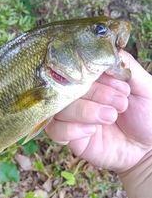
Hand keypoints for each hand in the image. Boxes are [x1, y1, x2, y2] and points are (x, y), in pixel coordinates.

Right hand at [45, 51, 151, 173]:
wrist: (147, 149)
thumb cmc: (146, 115)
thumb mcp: (144, 86)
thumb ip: (126, 65)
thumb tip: (109, 48)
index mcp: (93, 78)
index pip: (79, 66)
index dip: (96, 74)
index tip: (120, 85)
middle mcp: (78, 94)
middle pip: (66, 86)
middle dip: (95, 93)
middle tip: (120, 102)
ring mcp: (71, 115)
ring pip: (59, 107)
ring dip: (85, 111)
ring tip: (111, 116)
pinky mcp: (68, 137)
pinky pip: (55, 130)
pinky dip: (72, 128)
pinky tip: (93, 130)